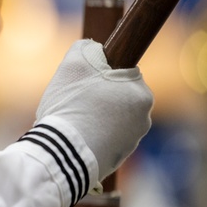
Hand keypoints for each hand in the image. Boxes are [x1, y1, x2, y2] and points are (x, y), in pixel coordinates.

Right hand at [35, 39, 152, 180]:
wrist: (62, 152)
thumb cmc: (70, 105)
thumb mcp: (74, 62)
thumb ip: (88, 47)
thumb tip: (93, 48)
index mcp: (141, 93)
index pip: (123, 74)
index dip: (100, 75)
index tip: (84, 81)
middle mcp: (144, 119)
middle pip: (118, 98)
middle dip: (99, 98)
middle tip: (75, 101)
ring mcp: (132, 142)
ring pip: (112, 120)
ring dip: (95, 118)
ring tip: (72, 122)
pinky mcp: (118, 159)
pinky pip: (106, 140)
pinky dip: (93, 137)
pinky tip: (75, 138)